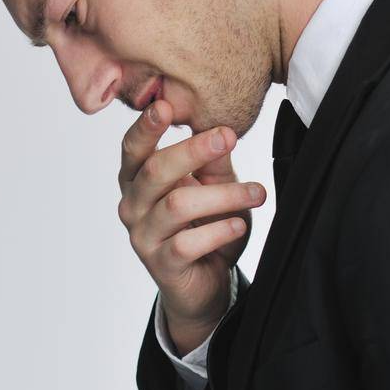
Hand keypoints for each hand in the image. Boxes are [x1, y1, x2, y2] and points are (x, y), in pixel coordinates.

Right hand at [117, 95, 265, 354]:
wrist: (205, 284)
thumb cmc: (205, 228)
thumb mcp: (214, 187)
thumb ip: (213, 162)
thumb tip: (221, 131)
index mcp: (138, 180)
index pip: (133, 149)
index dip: (146, 126)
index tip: (166, 105)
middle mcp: (132, 206)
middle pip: (155, 170)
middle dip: (193, 150)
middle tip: (228, 136)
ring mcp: (143, 237)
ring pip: (177, 205)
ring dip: (223, 195)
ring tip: (257, 193)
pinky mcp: (161, 266)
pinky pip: (187, 243)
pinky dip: (219, 231)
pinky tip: (238, 225)